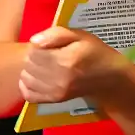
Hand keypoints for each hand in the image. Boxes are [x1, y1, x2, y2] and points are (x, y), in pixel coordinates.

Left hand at [20, 27, 134, 104]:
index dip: (38, 46)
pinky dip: (27, 85)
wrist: (110, 78)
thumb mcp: (80, 36)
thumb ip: (56, 34)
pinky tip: (38, 78)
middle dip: (33, 57)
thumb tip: (34, 41)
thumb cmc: (94, 53)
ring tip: (45, 66)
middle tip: (47, 55)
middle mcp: (58, 78)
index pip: (33, 51)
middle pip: (28, 64)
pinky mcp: (53, 100)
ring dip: (30, 71)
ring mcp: (55, 92)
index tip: (49, 46)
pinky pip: (28, 94)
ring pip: (25, 78)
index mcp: (65, 60)